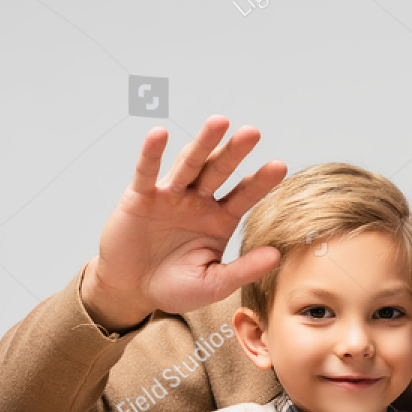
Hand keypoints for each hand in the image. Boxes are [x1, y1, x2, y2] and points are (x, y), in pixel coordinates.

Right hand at [85, 117, 287, 330]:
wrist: (132, 290)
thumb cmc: (175, 287)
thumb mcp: (214, 284)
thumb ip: (243, 270)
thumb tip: (277, 255)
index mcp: (220, 219)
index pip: (245, 195)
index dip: (260, 181)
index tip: (279, 166)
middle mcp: (198, 201)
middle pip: (220, 170)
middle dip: (235, 151)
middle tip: (253, 132)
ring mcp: (170, 195)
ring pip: (189, 164)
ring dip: (203, 143)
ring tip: (219, 122)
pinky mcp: (140, 196)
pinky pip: (146, 171)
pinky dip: (152, 153)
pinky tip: (159, 135)